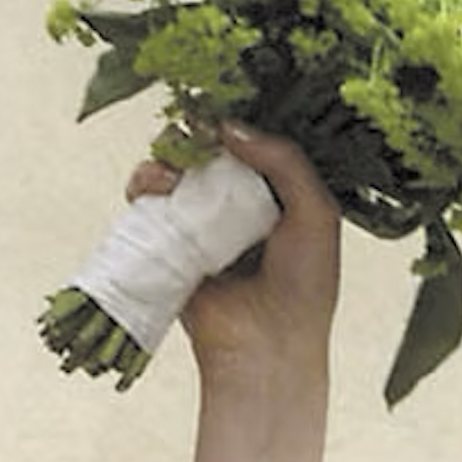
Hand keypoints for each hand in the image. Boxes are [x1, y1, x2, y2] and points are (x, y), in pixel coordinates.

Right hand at [128, 123, 340, 391]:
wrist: (266, 345)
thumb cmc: (304, 286)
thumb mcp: (316, 214)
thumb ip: (285, 161)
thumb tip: (228, 126)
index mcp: (279, 197)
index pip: (251, 146)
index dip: (232, 126)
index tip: (218, 115)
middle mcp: (240, 208)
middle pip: (206, 152)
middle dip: (193, 138)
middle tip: (192, 139)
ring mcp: (203, 225)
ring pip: (174, 172)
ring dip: (166, 160)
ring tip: (173, 173)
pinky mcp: (171, 244)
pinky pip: (148, 204)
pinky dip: (144, 186)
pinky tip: (153, 188)